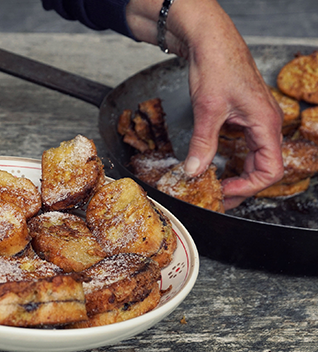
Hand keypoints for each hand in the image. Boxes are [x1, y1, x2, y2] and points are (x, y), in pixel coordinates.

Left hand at [126, 0, 283, 208]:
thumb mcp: (207, 110)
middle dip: (242, 187)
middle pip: (263, 167)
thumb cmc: (216, 65)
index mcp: (265, 124)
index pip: (269, 170)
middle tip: (218, 199)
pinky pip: (244, 146)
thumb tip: (194, 171)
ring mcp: (255, 120)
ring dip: (237, 175)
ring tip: (216, 187)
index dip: (247, 188)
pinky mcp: (242, 116)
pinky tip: (214, 165)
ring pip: (253, 157)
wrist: (209, 40)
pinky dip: (231, 160)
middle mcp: (265, 124)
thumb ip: (202, 144)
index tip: (223, 193)